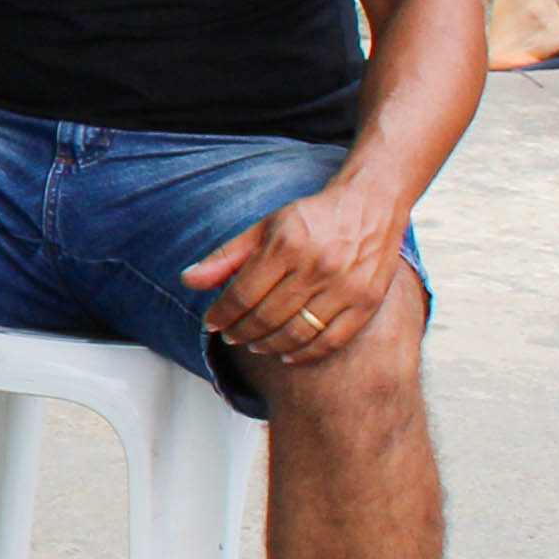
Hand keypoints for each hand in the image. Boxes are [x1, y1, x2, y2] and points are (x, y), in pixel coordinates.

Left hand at [182, 184, 400, 366]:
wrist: (370, 204)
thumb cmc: (313, 217)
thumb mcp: (264, 227)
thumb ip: (226, 256)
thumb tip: (188, 280)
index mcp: (286, 246)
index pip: (242, 295)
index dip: (222, 314)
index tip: (212, 323)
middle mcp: (317, 267)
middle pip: (267, 317)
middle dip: (241, 332)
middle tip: (232, 336)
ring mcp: (345, 286)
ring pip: (297, 333)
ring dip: (269, 345)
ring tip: (255, 344)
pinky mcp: (368, 302)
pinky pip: (332, 340)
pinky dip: (305, 354)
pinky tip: (287, 354)